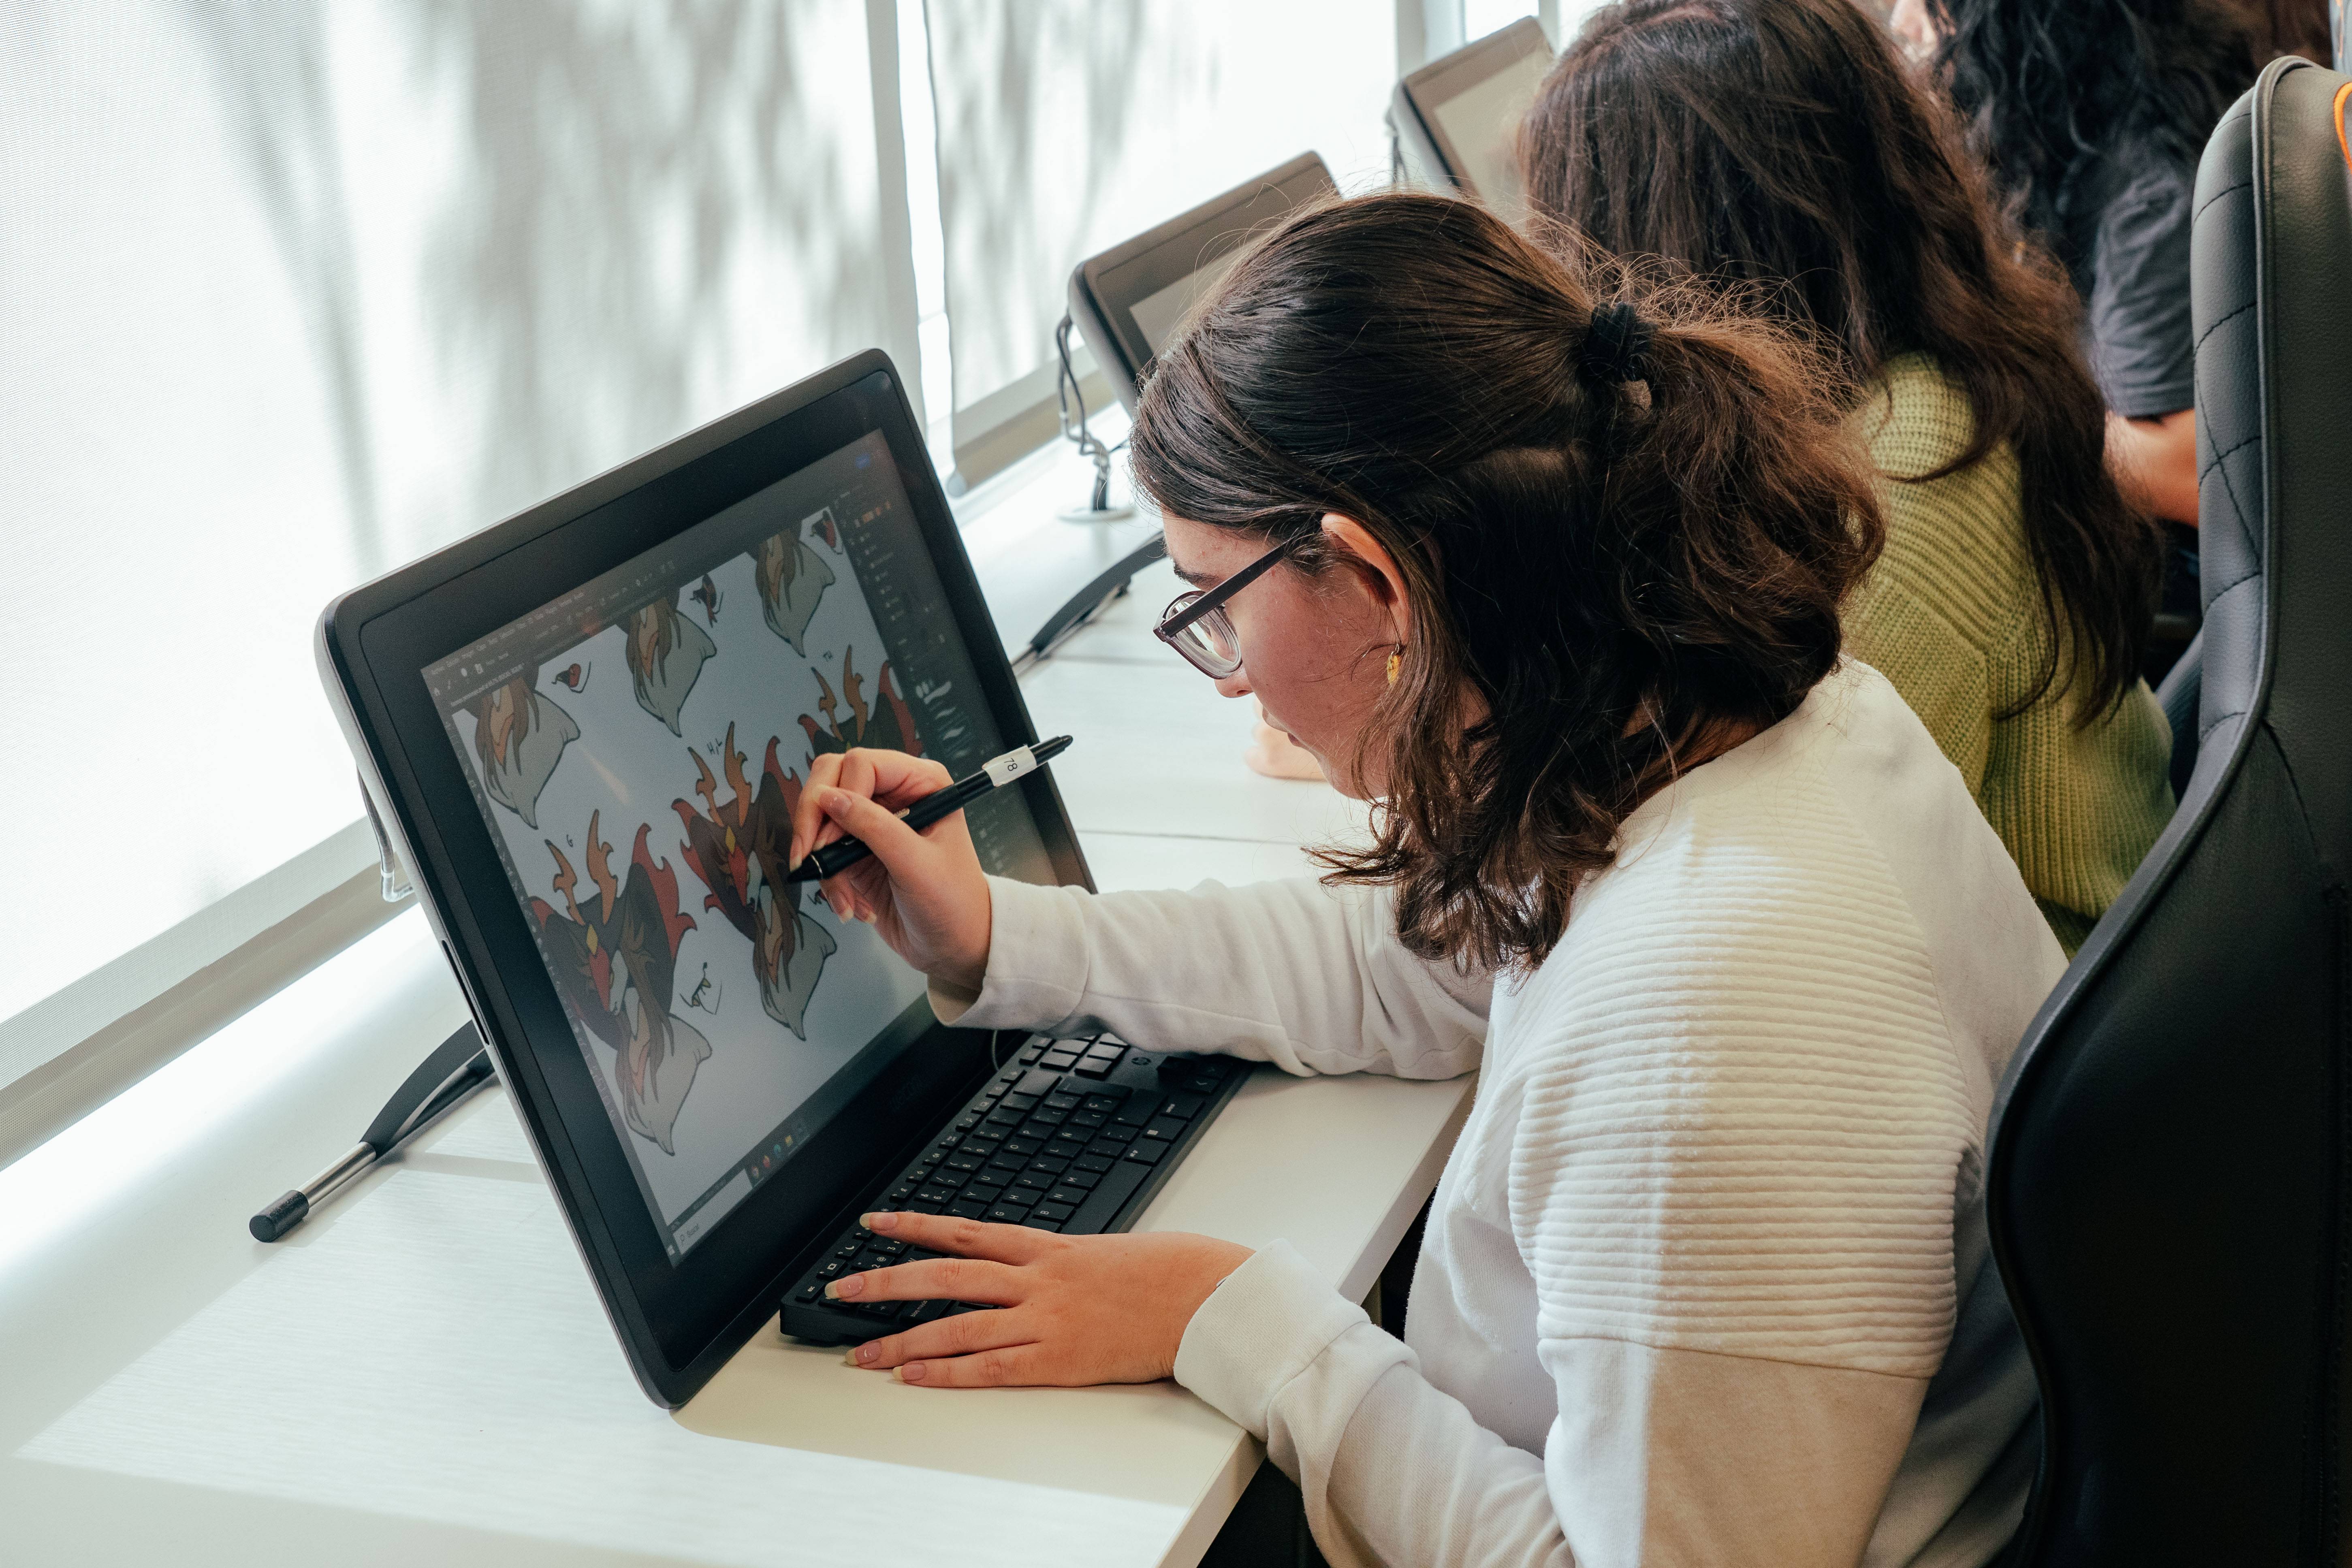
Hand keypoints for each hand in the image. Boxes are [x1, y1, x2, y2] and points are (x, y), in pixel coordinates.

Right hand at [787, 748, 991, 993]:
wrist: (954, 946)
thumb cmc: (954, 903)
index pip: (863, 764)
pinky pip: (823, 852)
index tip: (833, 836)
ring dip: (823, 859)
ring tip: (844, 899)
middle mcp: (895, 794)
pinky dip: (829, 881)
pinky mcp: (856, 850)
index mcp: (921, 783)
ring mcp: (872, 822)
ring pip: (821, 816)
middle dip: (816, 819)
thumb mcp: (916, 863)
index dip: (842, 794)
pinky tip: (851, 906)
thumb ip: (873, 827)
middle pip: (831, 778)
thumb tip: (828, 797)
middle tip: (811, 856)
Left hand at [824, 1211, 1252, 1386]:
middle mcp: (1038, 1279)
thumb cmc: (1163, 1273)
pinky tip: (915, 1378)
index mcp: (1047, 1248)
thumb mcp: (1102, 1251)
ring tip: (862, 1353)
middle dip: (887, 1282)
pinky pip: (992, 1368)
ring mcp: (1047, 1319)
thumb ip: (1057, 1261)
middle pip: (946, 1277)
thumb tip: (1025, 1268)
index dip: (915, 1226)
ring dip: (904, 1341)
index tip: (874, 1222)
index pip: (965, 1233)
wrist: (1205, 1295)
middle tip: (842, 1287)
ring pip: (958, 1327)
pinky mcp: (1061, 1359)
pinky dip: (948, 1373)